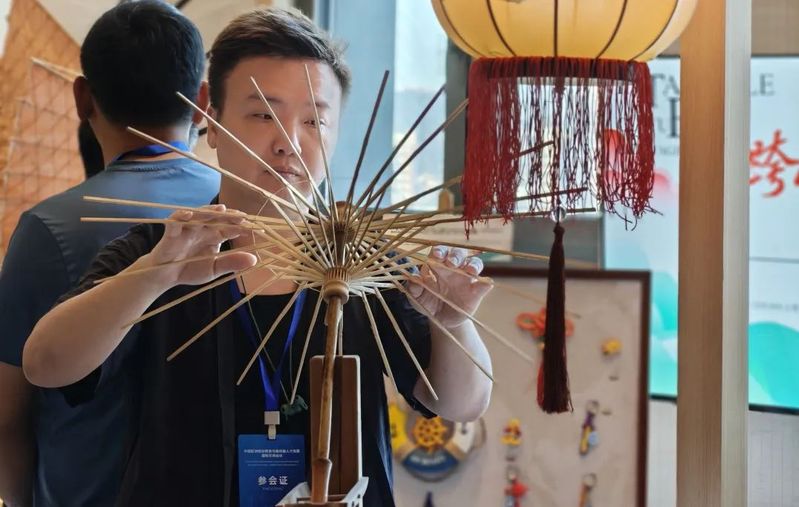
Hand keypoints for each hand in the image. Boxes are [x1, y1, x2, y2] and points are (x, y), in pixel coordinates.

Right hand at [142, 204, 256, 287]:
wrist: (166, 276)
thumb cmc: (190, 269)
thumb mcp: (214, 269)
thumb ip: (232, 263)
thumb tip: (254, 259)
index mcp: (214, 236)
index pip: (231, 228)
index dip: (243, 227)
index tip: (258, 228)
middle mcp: (203, 229)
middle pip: (217, 218)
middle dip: (230, 216)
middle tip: (243, 216)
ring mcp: (187, 228)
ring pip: (199, 215)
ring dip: (209, 211)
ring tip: (221, 210)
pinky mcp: (171, 232)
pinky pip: (175, 221)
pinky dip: (181, 216)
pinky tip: (189, 214)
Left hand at [406, 246, 491, 328]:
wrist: (441, 320)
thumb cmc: (428, 303)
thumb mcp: (417, 298)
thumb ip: (414, 288)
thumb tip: (413, 279)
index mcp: (437, 266)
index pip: (440, 252)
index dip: (439, 251)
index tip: (437, 256)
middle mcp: (454, 268)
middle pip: (458, 253)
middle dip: (456, 255)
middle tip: (452, 263)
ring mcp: (467, 278)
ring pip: (474, 263)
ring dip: (473, 264)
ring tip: (470, 271)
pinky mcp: (476, 291)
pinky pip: (484, 284)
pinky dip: (486, 283)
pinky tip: (486, 284)